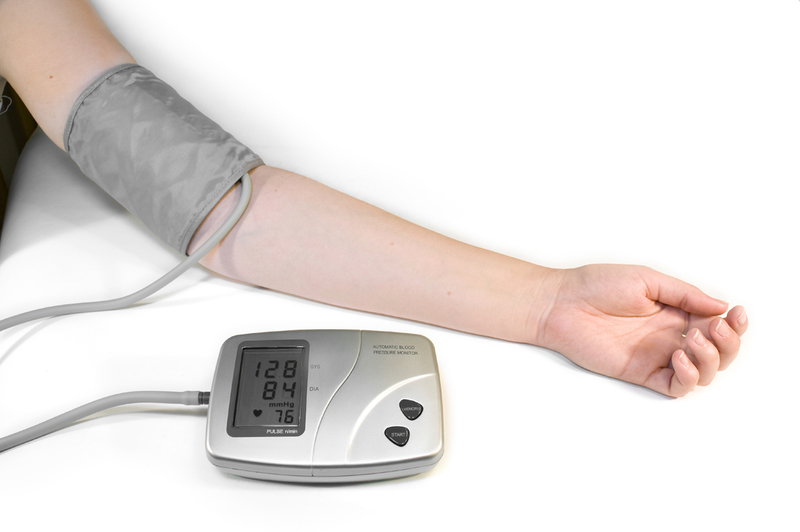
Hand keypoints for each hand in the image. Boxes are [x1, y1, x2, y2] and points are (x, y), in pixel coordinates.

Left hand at [532, 264, 747, 396]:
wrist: (561, 303)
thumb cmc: (595, 285)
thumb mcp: (646, 280)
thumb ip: (684, 294)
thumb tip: (720, 306)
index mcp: (674, 312)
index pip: (715, 324)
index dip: (733, 323)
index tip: (736, 313)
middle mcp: (669, 336)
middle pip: (717, 352)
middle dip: (728, 343)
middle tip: (717, 329)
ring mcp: (656, 355)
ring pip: (702, 372)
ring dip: (711, 360)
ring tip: (695, 341)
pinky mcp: (640, 372)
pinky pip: (675, 386)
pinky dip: (687, 377)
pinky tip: (680, 358)